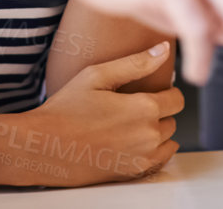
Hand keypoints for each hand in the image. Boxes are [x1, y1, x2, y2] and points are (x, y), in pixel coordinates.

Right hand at [0, 43, 181, 186]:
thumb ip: (136, 63)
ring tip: (129, 124)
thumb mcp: (97, 76)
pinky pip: (160, 160)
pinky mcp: (134, 172)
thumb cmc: (67, 108)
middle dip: (159, 111)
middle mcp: (149, 134)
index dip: (166, 91)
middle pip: (172, 119)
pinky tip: (131, 142)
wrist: (45, 146)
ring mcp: (143, 157)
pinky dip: (153, 151)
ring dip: (156, 131)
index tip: (149, 90)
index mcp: (144, 107)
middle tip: (131, 107)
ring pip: (167, 140)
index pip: (177, 99)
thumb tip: (164, 49)